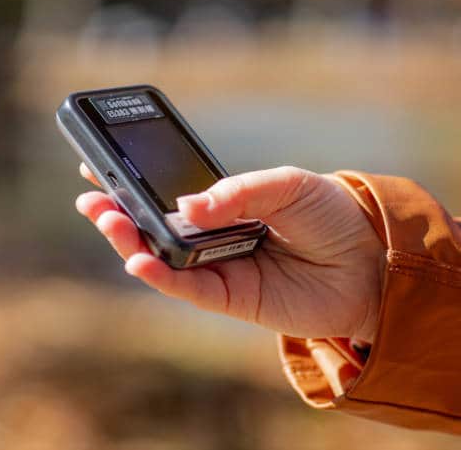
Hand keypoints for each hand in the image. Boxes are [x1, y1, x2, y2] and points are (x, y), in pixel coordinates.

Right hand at [75, 164, 384, 342]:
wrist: (371, 260)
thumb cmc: (332, 216)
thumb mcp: (289, 185)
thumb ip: (240, 192)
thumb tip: (186, 205)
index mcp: (228, 204)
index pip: (171, 193)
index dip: (135, 181)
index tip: (99, 163)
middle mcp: (217, 237)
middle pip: (158, 227)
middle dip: (120, 211)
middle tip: (89, 194)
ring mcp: (222, 268)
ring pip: (164, 258)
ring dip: (130, 241)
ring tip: (106, 218)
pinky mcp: (232, 298)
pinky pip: (188, 288)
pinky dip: (161, 275)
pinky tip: (139, 260)